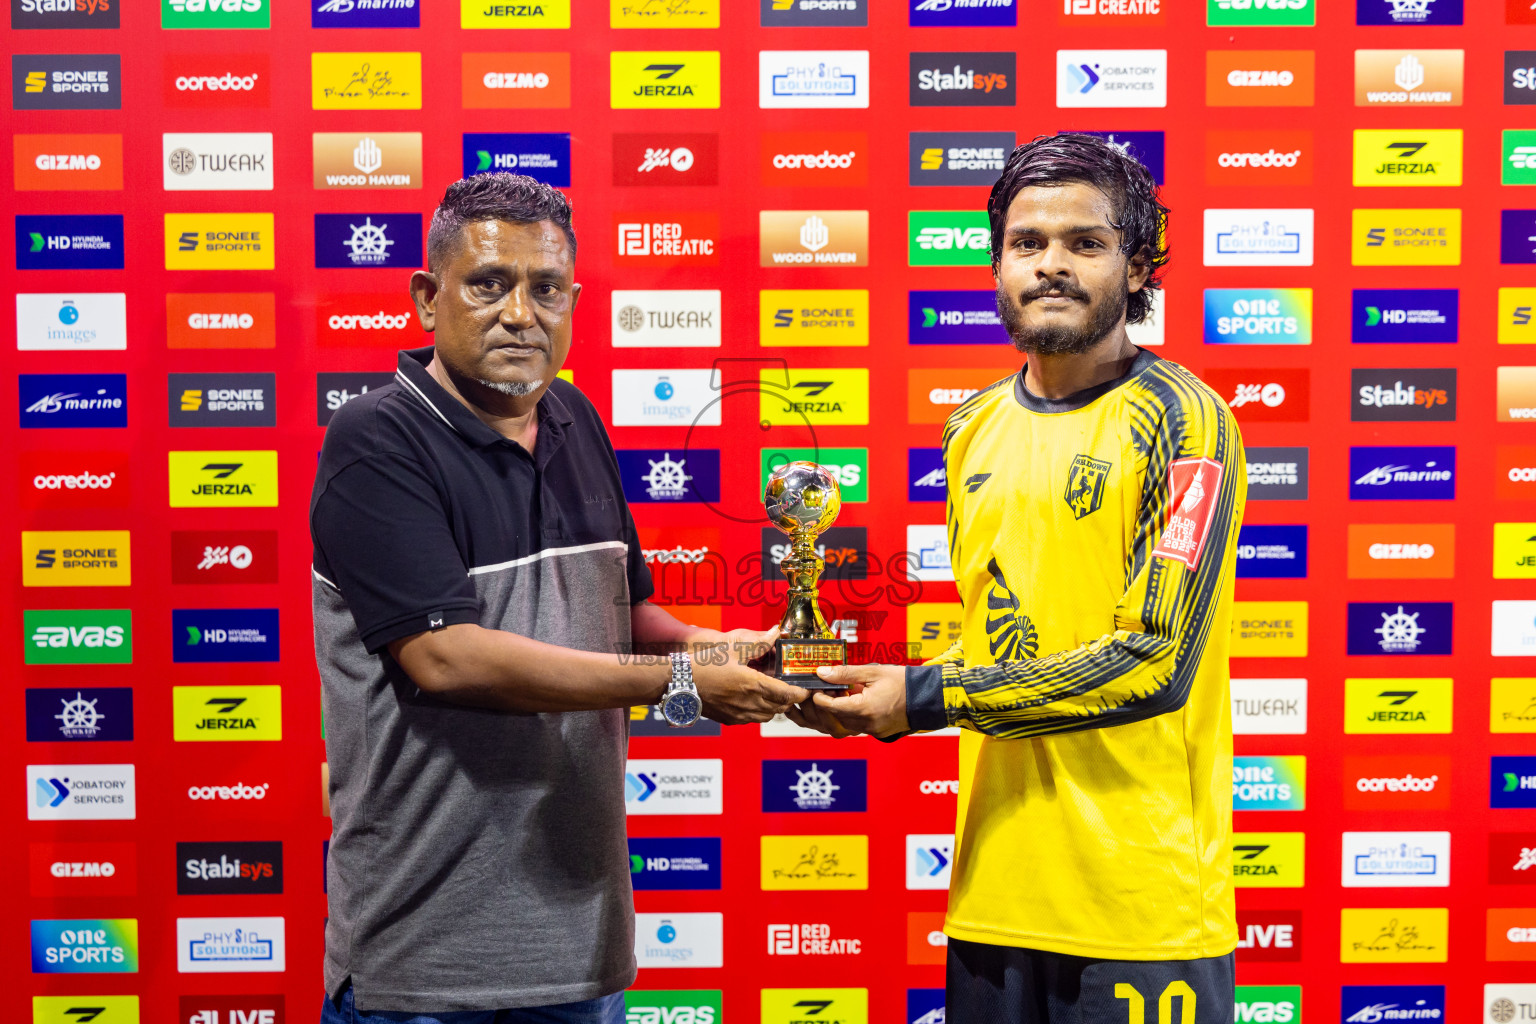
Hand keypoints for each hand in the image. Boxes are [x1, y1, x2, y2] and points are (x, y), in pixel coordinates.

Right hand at [690, 626, 809, 724]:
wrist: (679, 683)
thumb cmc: (705, 665)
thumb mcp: (732, 649)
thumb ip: (758, 644)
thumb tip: (775, 633)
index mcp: (753, 685)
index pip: (787, 695)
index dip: (800, 693)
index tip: (805, 689)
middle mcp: (749, 704)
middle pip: (780, 707)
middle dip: (788, 699)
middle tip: (789, 687)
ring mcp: (739, 715)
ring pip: (768, 716)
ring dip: (773, 706)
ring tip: (770, 692)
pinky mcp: (730, 720)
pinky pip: (751, 720)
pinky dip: (757, 712)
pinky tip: (750, 699)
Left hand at [800, 663, 909, 738]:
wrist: (927, 697)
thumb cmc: (902, 682)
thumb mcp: (872, 672)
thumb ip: (845, 673)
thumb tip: (822, 672)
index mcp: (864, 708)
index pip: (830, 707)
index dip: (819, 697)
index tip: (816, 687)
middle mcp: (867, 724)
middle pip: (834, 717)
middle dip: (827, 704)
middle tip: (827, 688)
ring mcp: (872, 730)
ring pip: (844, 725)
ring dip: (838, 711)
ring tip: (841, 694)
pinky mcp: (878, 733)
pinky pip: (856, 727)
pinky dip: (850, 716)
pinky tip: (854, 702)